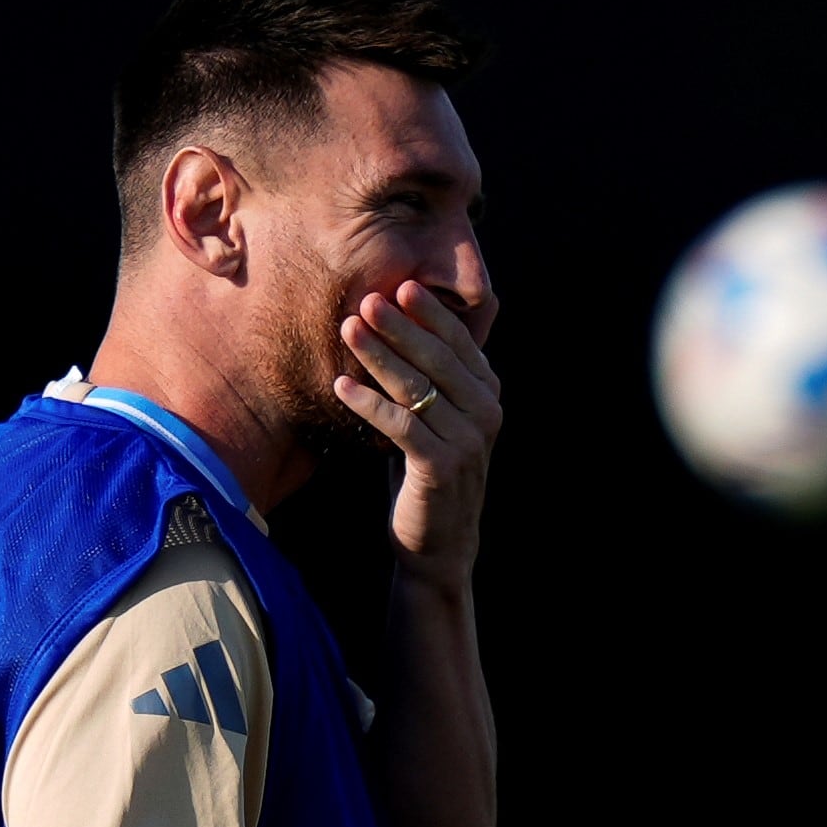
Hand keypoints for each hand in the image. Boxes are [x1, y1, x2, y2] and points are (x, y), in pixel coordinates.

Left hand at [333, 280, 502, 584]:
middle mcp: (485, 413)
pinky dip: (369, 404)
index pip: (460, 342)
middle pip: (438, 359)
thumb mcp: (436, 417)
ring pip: (417, 388)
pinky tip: (339, 386)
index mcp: (486, 394)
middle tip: (368, 299)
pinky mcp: (441, 468)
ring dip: (379, 356)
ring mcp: (467, 442)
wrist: (439, 542)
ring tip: (348, 329)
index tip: (400, 284)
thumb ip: (431, 377)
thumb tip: (397, 319)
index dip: (430, 313)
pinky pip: (400, 427)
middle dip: (401, 326)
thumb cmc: (429, 469)